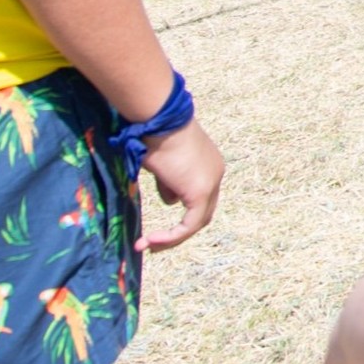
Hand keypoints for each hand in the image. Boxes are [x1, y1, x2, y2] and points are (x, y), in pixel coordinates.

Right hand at [134, 120, 223, 252]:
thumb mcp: (162, 162)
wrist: (158, 119)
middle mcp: (216, 173)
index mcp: (209, 163)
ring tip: (147, 244)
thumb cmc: (154, 132)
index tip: (159, 221)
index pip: (200, 197)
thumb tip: (171, 200)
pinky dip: (171, 237)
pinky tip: (150, 241)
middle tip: (155, 242)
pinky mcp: (200, 193)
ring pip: (196, 222)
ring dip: (172, 238)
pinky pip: (189, 225)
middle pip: (202, 212)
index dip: (181, 212)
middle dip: (179, 230)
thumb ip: (169, 182)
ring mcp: (211, 184)